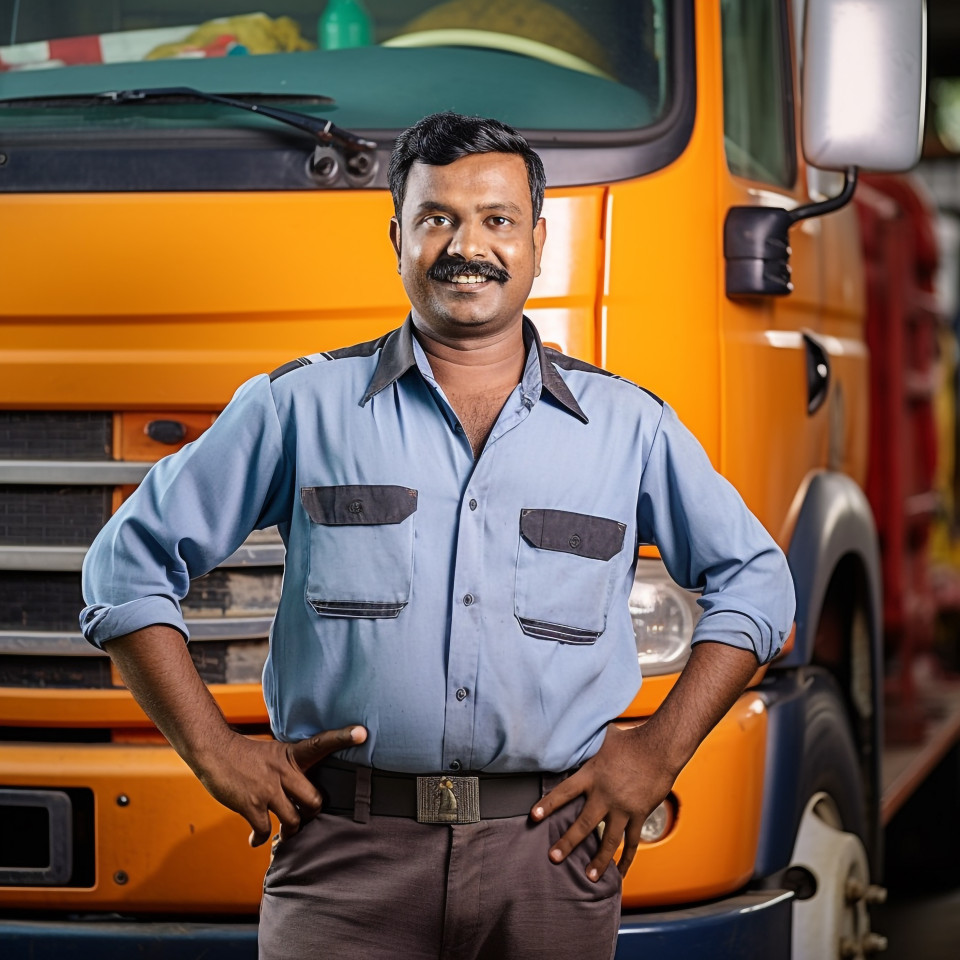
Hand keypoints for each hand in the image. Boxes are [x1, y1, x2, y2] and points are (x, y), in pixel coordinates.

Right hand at [192, 724, 366, 846]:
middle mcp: (284, 771)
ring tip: (283, 833)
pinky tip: (256, 839)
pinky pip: (265, 831)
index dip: (343, 737)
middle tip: (304, 817)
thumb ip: (291, 768)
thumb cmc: (246, 755)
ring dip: (290, 831)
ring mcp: (268, 788)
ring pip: (293, 820)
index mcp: (291, 755)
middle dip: (311, 814)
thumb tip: (304, 788)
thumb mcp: (274, 753)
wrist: (214, 751)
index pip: (322, 742)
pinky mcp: (251, 804)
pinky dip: (260, 838)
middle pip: (314, 800)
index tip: (363, 732)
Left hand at [530, 723, 676, 880]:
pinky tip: (621, 872)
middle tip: (554, 858)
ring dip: (598, 860)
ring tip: (588, 876)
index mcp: (592, 775)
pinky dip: (628, 858)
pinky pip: (632, 841)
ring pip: (609, 840)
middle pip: (583, 823)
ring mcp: (623, 808)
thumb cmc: (631, 739)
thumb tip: (572, 733)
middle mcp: (605, 795)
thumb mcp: (603, 738)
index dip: (548, 804)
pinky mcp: (639, 815)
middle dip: (568, 842)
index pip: (565, 792)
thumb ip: (588, 744)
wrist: (660, 748)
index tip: (534, 817)